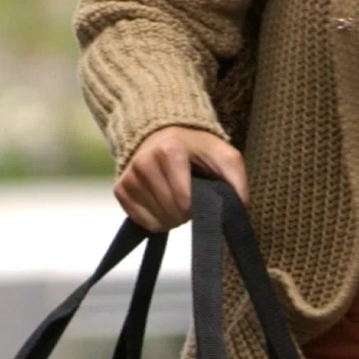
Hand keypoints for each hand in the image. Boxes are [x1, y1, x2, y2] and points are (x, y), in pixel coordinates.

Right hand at [115, 127, 247, 231]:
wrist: (164, 136)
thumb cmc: (198, 151)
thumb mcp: (226, 158)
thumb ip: (238, 182)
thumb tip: (238, 210)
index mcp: (169, 151)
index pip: (185, 201)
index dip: (198, 207)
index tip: (201, 194)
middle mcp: (144, 162)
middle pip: (172, 213)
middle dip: (186, 214)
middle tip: (190, 198)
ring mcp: (129, 176)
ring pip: (158, 221)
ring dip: (173, 218)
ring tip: (177, 199)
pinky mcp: (120, 189)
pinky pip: (142, 222)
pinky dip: (157, 221)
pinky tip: (163, 204)